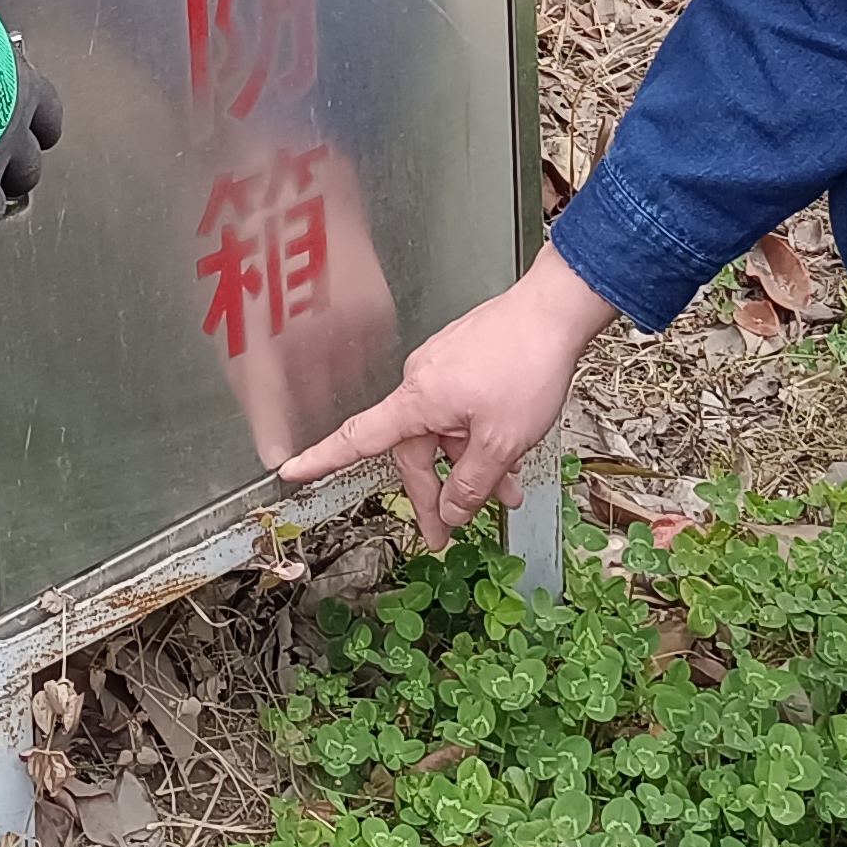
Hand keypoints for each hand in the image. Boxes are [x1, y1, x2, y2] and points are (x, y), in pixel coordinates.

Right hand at [279, 245, 616, 545]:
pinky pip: (461, 413)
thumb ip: (471, 483)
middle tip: (447, 536)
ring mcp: (443, 369)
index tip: (291, 472)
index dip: (323, 459)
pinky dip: (479, 440)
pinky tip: (511, 459)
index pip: (359, 438)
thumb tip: (450, 512)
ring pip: (446, 434)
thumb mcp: (502, 442)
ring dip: (469, 468)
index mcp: (418, 400)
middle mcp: (422, 381)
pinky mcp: (464, 362)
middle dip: (435, 494)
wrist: (556, 310)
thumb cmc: (526, 366)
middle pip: (415, 451)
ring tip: (506, 496)